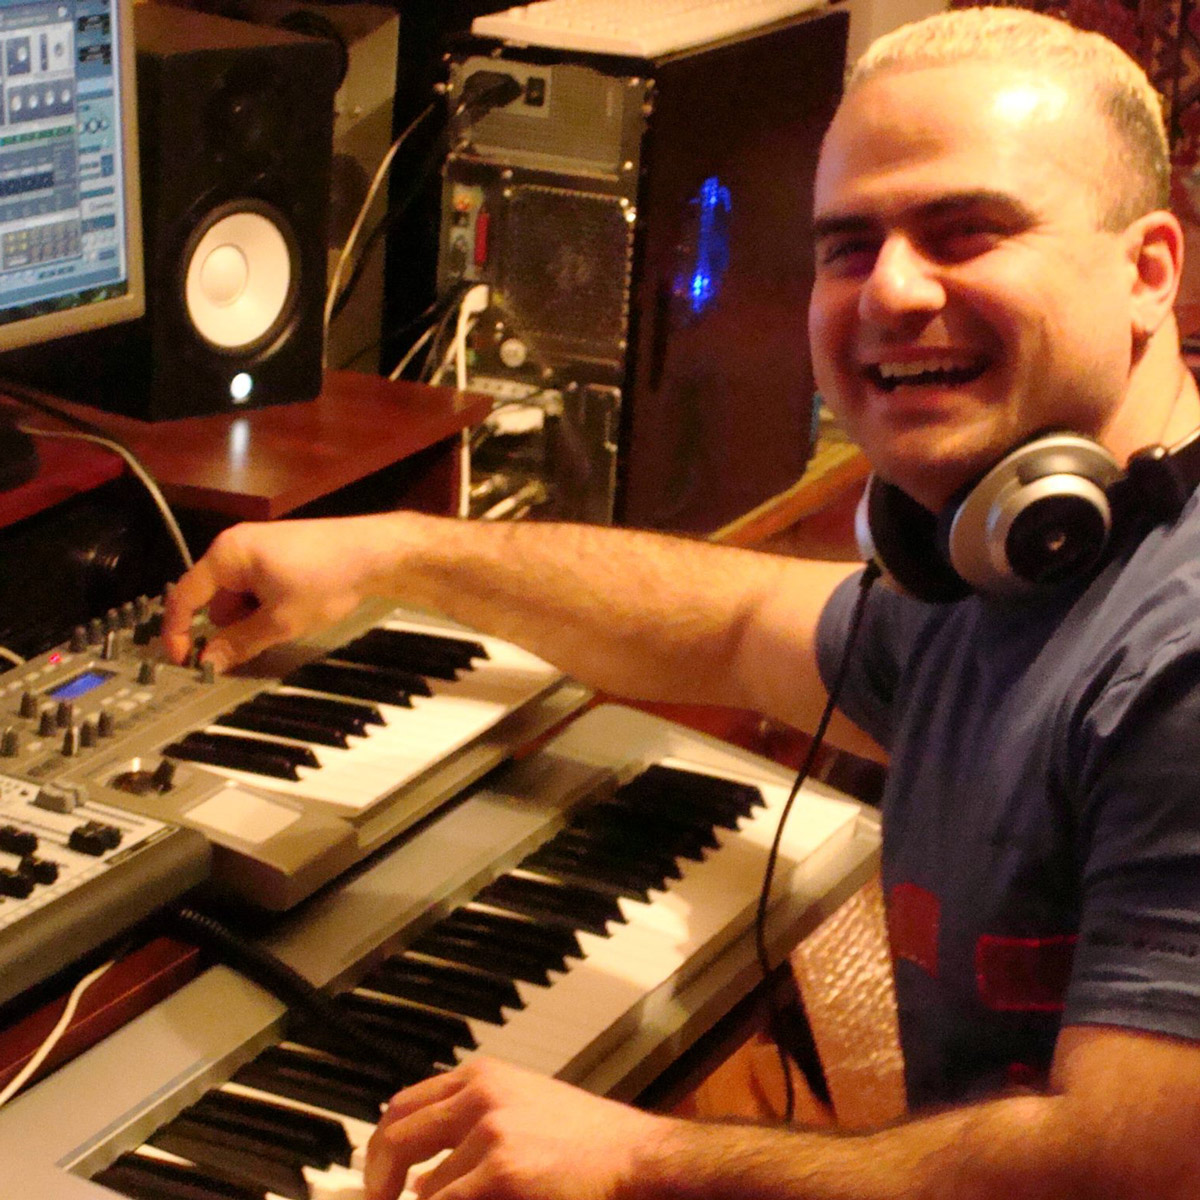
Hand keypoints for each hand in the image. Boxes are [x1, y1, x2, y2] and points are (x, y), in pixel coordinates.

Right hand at [160, 517, 380, 670]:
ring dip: (253, 618)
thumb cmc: (326, 579)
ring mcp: (258, 549)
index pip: (183, 596)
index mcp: (227, 555)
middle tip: (261, 640)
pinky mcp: (278, 555)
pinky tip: (296, 610)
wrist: (374, 553)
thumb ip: (239, 643)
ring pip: (238, 598)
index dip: (177, 632)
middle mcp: (236, 547)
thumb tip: (209, 663)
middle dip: (231, 626)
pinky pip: (257, 588)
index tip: (184, 662)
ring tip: (288, 620)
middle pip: (214, 599)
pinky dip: (268, 606)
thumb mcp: (280, 621)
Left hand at [364, 1059, 673, 1199]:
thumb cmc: (587, 1139)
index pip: (403, 1104)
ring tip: (479, 1198)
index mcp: (482, 1075)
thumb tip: (422, 1152)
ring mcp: (489, 1133)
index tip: (379, 1172)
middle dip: (380, 1178)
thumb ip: (474, 1113)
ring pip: (425, 1186)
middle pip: (395, 1137)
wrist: (634, 1158)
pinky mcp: (500, 1173)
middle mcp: (479, 1096)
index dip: (382, 1143)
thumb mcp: (523, 1103)